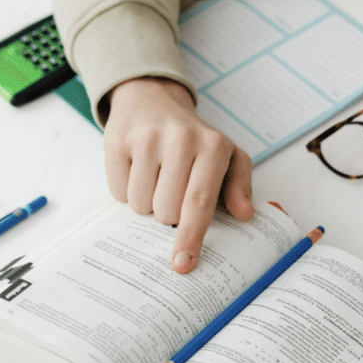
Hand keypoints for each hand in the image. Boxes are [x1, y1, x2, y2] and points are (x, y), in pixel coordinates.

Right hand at [103, 77, 253, 272]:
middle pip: (167, 211)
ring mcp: (146, 139)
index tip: (183, 263)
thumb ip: (240, 186)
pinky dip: (126, 190)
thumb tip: (244, 214)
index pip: (200, 202)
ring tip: (156, 176)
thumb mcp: (228, 156)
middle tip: (173, 189)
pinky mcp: (117, 141)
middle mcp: (180, 140)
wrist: (153, 99)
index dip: (191, 237)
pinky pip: (118, 192)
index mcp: (213, 146)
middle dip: (169, 213)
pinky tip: (137, 169)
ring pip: (140, 205)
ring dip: (147, 202)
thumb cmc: (195, 138)